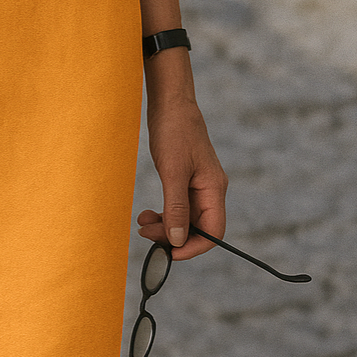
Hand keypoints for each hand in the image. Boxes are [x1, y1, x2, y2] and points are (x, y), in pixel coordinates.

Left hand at [138, 96, 227, 259]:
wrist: (170, 103)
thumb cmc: (174, 132)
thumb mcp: (173, 172)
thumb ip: (176, 207)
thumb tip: (177, 239)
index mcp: (214, 189)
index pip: (213, 231)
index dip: (193, 247)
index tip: (169, 253)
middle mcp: (210, 190)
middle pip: (198, 228)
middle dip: (173, 235)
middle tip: (145, 232)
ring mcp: (198, 185)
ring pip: (185, 218)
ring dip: (164, 225)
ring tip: (142, 222)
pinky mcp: (185, 179)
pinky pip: (177, 206)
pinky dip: (163, 213)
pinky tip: (147, 213)